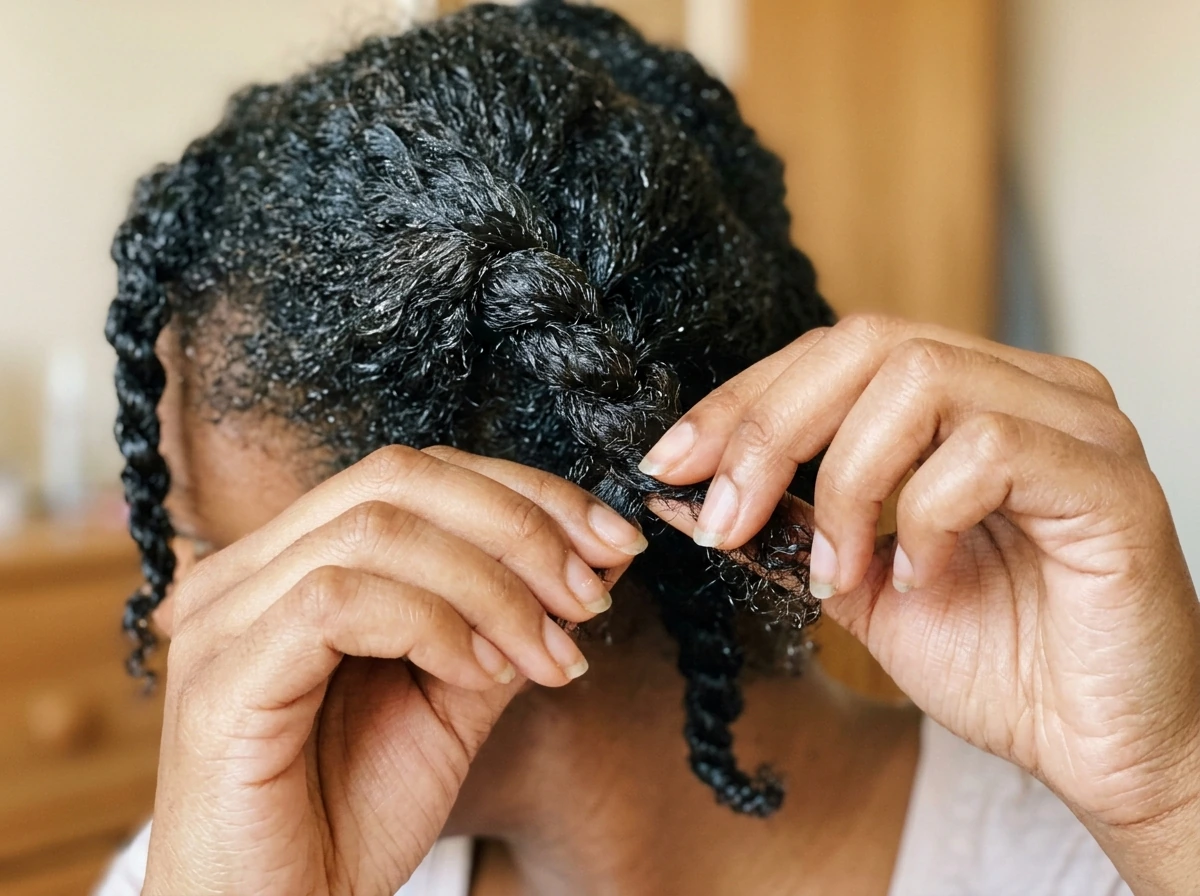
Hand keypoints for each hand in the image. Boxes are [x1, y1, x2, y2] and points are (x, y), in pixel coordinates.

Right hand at [143, 445, 645, 895]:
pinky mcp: (220, 680)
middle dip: (519, 524)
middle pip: (398, 478)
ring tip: (546, 651)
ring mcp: (224, 619)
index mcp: (294, 561)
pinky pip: (337, 602)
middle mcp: (248, 572)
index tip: (610, 541)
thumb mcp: (456, 698)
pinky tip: (478, 673)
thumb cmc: (351, 814)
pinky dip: (432, 625)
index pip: (415, 474)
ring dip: (491, 585)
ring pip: (375, 530)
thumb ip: (506, 619)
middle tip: (593, 591)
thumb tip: (591, 557)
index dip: (523, 492)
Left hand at [643, 314, 1199, 893]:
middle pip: (867, 343)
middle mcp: (1025, 386)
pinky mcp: (1110, 478)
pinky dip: (925, 517)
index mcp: (968, 395)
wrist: (1096, 747)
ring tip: (842, 572)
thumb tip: (683, 488)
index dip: (743, 401)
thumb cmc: (994, 661)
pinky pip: (985, 452)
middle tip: (722, 515)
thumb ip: (788, 524)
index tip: (670, 464)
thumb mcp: (857, 583)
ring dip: (847, 483)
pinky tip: (925, 578)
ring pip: (918, 382)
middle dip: (769, 429)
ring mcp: (1075, 422)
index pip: (835, 353)